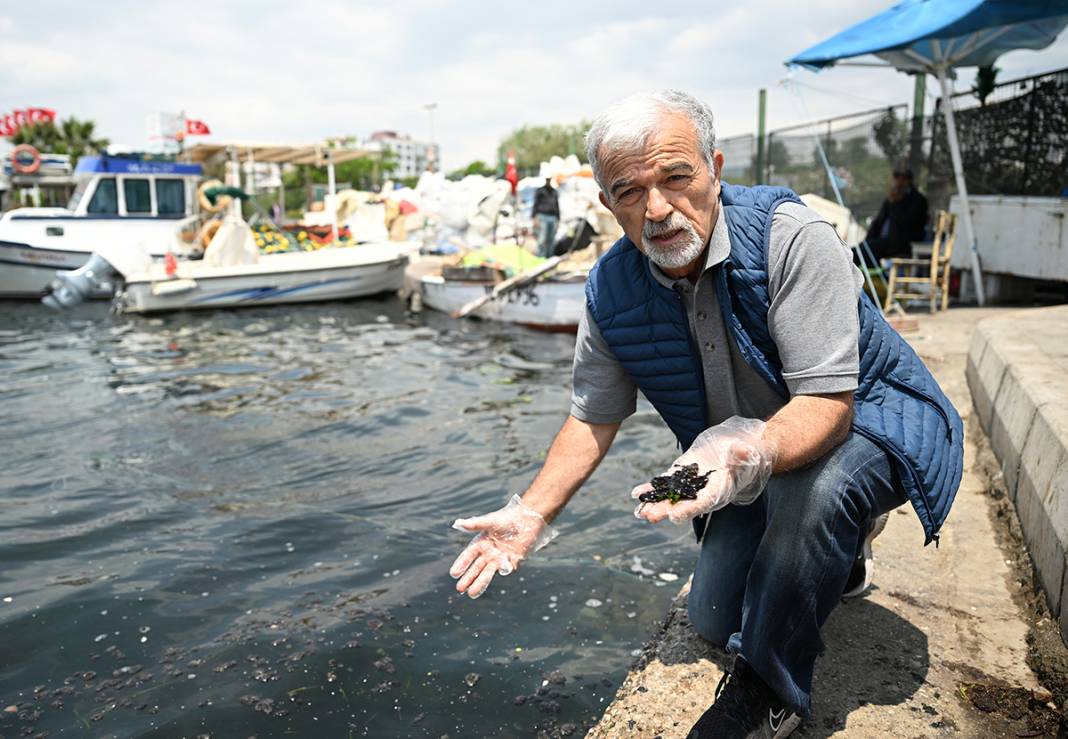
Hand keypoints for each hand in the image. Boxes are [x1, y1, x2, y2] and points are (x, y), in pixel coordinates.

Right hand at [449, 495, 558, 598]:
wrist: (528, 518)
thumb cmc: (507, 517)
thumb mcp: (489, 521)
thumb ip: (474, 524)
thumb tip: (457, 523)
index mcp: (481, 543)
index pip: (468, 556)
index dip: (461, 564)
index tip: (454, 574)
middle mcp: (489, 552)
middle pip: (476, 568)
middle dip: (469, 578)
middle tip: (460, 589)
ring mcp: (500, 558)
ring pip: (488, 573)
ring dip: (481, 583)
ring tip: (472, 594)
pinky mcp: (513, 560)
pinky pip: (507, 568)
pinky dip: (505, 569)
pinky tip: (503, 570)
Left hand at [632, 417, 775, 523]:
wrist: (738, 451)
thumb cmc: (746, 454)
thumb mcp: (747, 452)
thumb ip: (742, 454)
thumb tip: (743, 450)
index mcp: (719, 490)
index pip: (703, 502)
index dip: (689, 509)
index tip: (675, 515)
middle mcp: (702, 493)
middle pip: (683, 505)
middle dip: (665, 510)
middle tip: (649, 515)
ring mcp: (689, 485)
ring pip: (670, 497)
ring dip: (654, 504)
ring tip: (639, 510)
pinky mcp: (680, 475)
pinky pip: (664, 484)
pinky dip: (651, 489)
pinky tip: (636, 493)